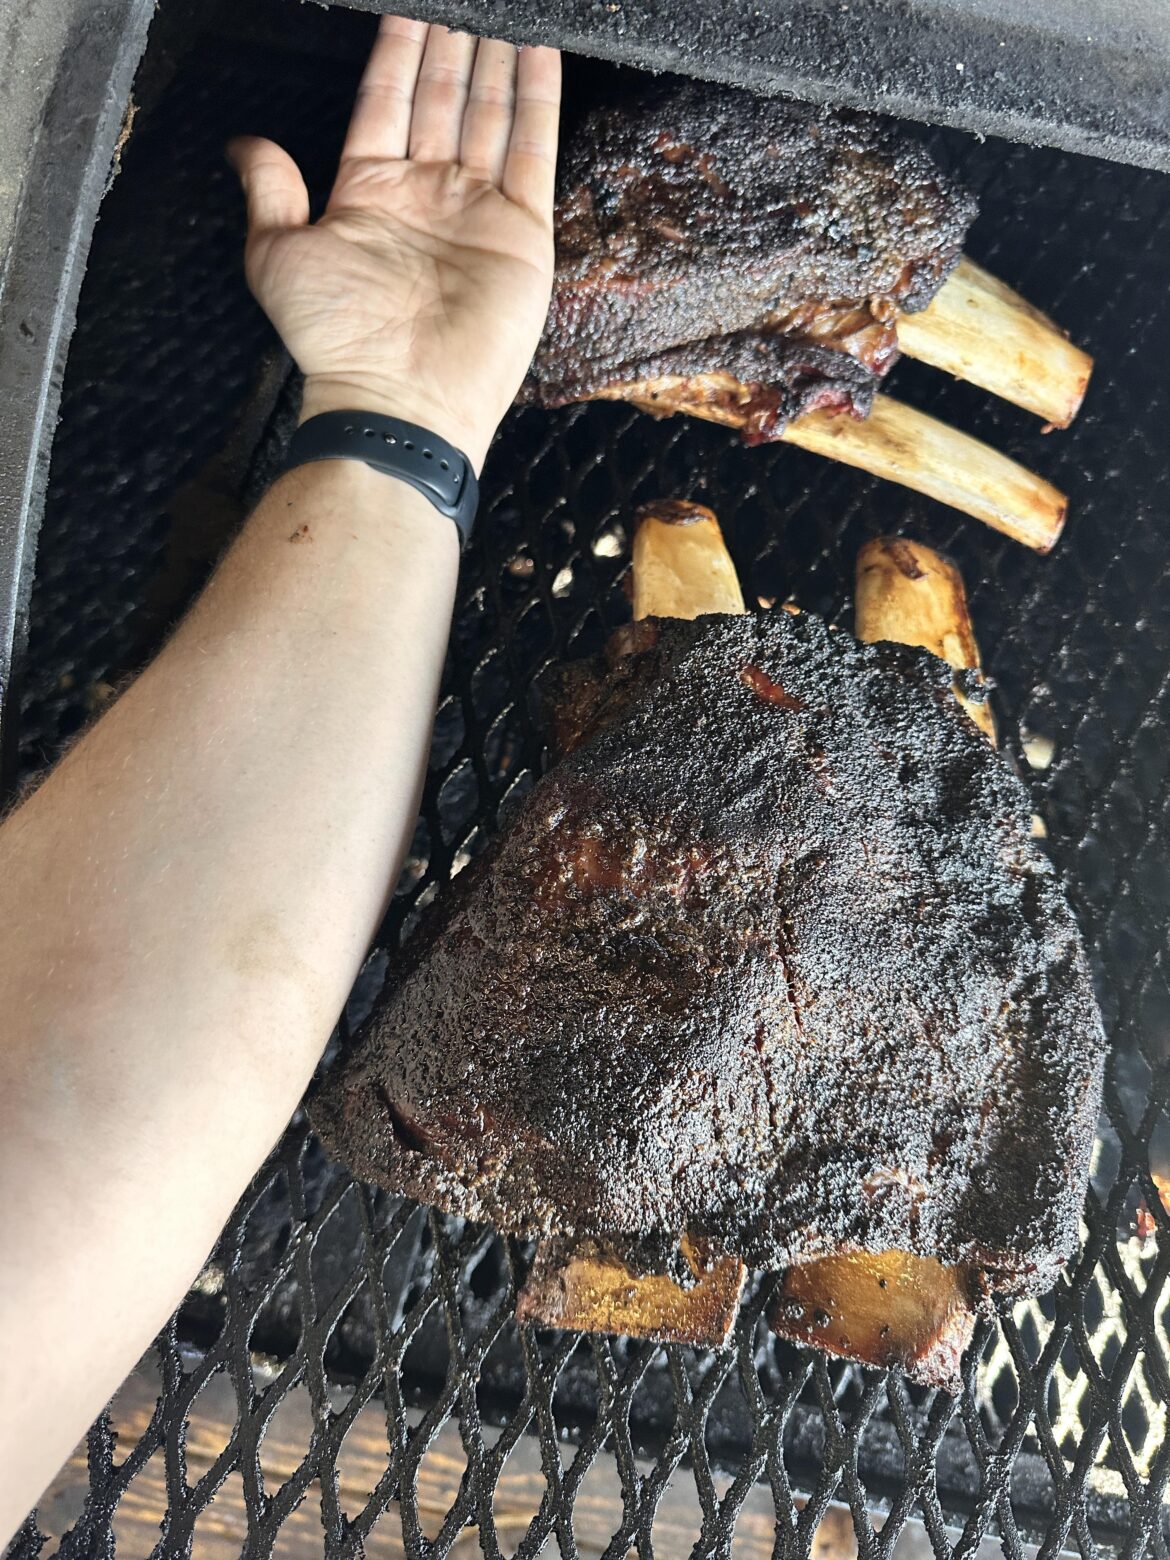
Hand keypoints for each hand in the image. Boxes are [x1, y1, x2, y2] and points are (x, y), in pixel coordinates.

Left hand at [229, 18, 560, 470]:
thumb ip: (268, 191)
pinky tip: (541, 51)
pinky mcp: (522, 232)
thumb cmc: (337, 337)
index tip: (409, 5)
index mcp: (371, 191)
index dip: (398, 50)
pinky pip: (534, 151)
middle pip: (443, 98)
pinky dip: (539, 99)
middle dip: (452, 43)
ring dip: (495, 58)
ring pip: (490, 113)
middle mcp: (428, 193)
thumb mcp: (276, 255)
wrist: (400, 396)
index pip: (388, 99)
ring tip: (501, 10)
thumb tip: (244, 144)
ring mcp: (478, 209)